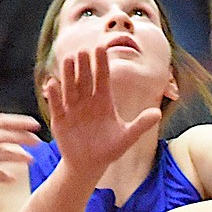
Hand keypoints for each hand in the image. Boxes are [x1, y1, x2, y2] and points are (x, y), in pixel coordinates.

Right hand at [0, 113, 41, 209]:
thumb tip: (7, 135)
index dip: (19, 121)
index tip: (34, 124)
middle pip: (4, 135)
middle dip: (24, 137)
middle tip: (39, 141)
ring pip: (4, 154)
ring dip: (21, 156)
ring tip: (31, 159)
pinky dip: (7, 176)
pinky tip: (11, 178)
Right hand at [42, 46, 162, 176]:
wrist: (90, 164)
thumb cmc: (110, 149)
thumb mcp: (127, 137)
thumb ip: (141, 124)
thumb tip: (157, 113)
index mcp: (104, 101)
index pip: (103, 78)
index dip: (101, 63)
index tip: (101, 46)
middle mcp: (87, 101)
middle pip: (85, 79)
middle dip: (84, 65)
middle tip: (83, 49)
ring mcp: (73, 109)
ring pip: (70, 88)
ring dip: (68, 74)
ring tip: (68, 58)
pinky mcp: (60, 119)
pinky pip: (57, 105)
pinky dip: (55, 96)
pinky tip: (53, 83)